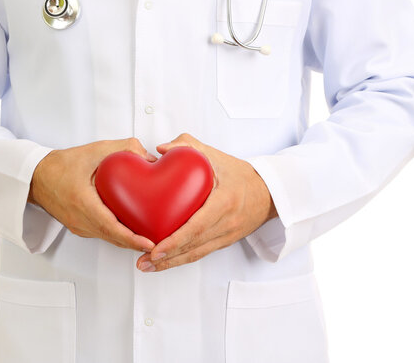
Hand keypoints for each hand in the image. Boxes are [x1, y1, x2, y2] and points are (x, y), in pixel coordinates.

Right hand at [28, 138, 157, 251]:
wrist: (36, 176)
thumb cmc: (61, 164)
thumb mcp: (94, 150)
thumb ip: (123, 149)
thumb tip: (149, 157)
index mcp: (82, 202)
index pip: (110, 227)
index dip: (131, 238)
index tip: (148, 242)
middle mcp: (79, 219)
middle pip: (112, 238)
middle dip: (136, 243)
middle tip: (159, 242)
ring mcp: (78, 226)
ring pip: (108, 238)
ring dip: (128, 241)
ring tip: (151, 238)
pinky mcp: (79, 226)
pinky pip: (102, 234)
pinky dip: (117, 235)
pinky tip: (131, 229)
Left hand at [136, 133, 277, 271]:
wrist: (269, 193)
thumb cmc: (241, 175)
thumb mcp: (216, 156)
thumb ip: (188, 146)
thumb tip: (162, 149)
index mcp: (225, 202)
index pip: (198, 226)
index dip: (176, 240)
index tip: (157, 248)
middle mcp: (227, 223)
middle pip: (195, 246)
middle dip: (168, 257)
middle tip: (145, 261)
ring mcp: (227, 235)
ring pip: (197, 254)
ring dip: (172, 263)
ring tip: (148, 266)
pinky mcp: (224, 241)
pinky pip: (201, 253)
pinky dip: (182, 259)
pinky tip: (165, 262)